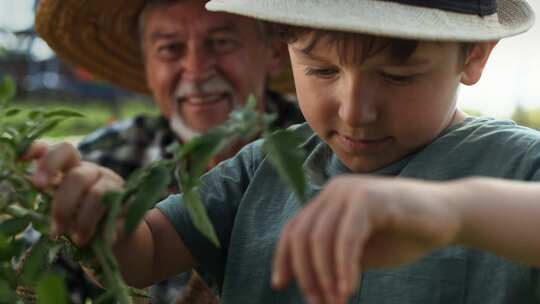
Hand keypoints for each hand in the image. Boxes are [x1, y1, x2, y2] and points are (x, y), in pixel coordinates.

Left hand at [24, 141, 123, 245]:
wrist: (116, 236)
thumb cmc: (81, 221)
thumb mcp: (63, 210)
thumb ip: (52, 202)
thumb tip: (31, 204)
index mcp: (71, 169)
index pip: (61, 151)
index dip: (43, 153)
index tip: (28, 170)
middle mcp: (91, 171)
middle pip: (77, 176)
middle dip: (63, 204)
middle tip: (56, 230)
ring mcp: (112, 183)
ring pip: (97, 195)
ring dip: (83, 222)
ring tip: (78, 240)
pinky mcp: (127, 199)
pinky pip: (114, 213)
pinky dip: (103, 228)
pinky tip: (97, 239)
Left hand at [271, 175, 460, 303]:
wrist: (448, 217)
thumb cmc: (403, 236)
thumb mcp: (360, 252)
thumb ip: (333, 259)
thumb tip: (306, 281)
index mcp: (327, 200)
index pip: (293, 229)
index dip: (283, 259)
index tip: (280, 285)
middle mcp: (333, 191)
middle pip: (301, 235)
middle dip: (306, 273)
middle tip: (318, 302)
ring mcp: (350, 191)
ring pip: (320, 239)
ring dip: (325, 276)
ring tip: (337, 302)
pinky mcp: (369, 199)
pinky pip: (346, 238)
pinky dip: (344, 268)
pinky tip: (349, 289)